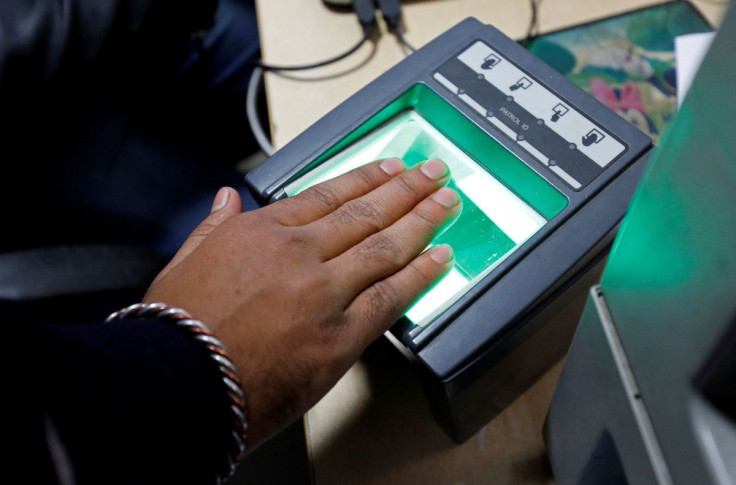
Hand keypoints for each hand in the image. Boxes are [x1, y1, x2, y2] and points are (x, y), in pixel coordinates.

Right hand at [144, 158, 460, 449]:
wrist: (178, 384)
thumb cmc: (176, 330)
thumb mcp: (183, 263)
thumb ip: (213, 227)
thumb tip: (225, 198)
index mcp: (263, 232)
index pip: (328, 195)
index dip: (366, 178)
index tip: (392, 169)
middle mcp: (299, 253)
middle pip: (366, 213)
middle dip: (407, 190)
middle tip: (434, 173)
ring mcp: (324, 293)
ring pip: (386, 247)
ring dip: (423, 221)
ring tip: (447, 203)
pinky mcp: (340, 336)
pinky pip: (390, 298)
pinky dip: (420, 275)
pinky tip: (441, 257)